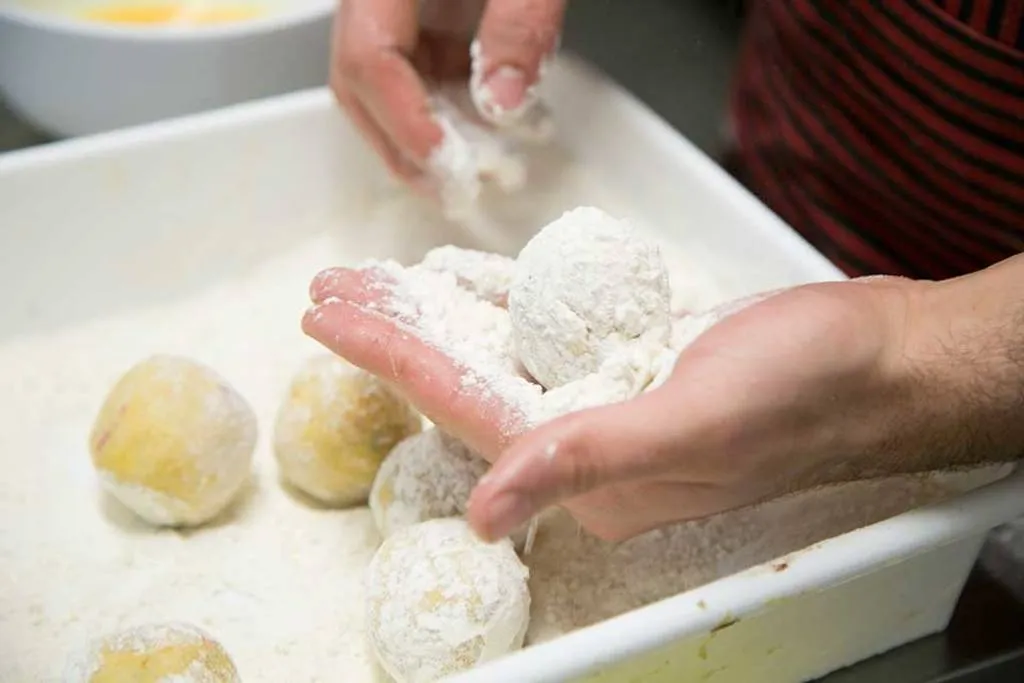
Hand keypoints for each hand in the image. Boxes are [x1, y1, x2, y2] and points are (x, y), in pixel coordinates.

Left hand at [303, 256, 1023, 541]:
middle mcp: (590, 444)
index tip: (331, 321)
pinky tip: (462, 283)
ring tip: (376, 282)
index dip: (392, 361)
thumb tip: (486, 510)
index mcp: (592, 473)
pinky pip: (544, 330)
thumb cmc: (808, 394)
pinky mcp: (633, 360)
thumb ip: (590, 461)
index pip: (463, 411)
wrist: (879, 361)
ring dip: (435, 314)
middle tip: (331, 293)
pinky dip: (498, 302)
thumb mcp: (696, 425)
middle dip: (394, 335)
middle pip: (464, 380)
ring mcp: (610, 399)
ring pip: (498, 352)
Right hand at [330, 0, 565, 183]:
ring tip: (494, 170)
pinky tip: (512, 129)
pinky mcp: (434, 11)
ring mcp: (402, 5)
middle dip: (409, 147)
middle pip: (362, 82)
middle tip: (457, 191)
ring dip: (441, 135)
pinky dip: (465, 108)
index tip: (448, 165)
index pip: (367, 57)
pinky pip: (432, 67)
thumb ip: (520, 22)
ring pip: (394, 83)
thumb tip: (503, 102)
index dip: (405, 122)